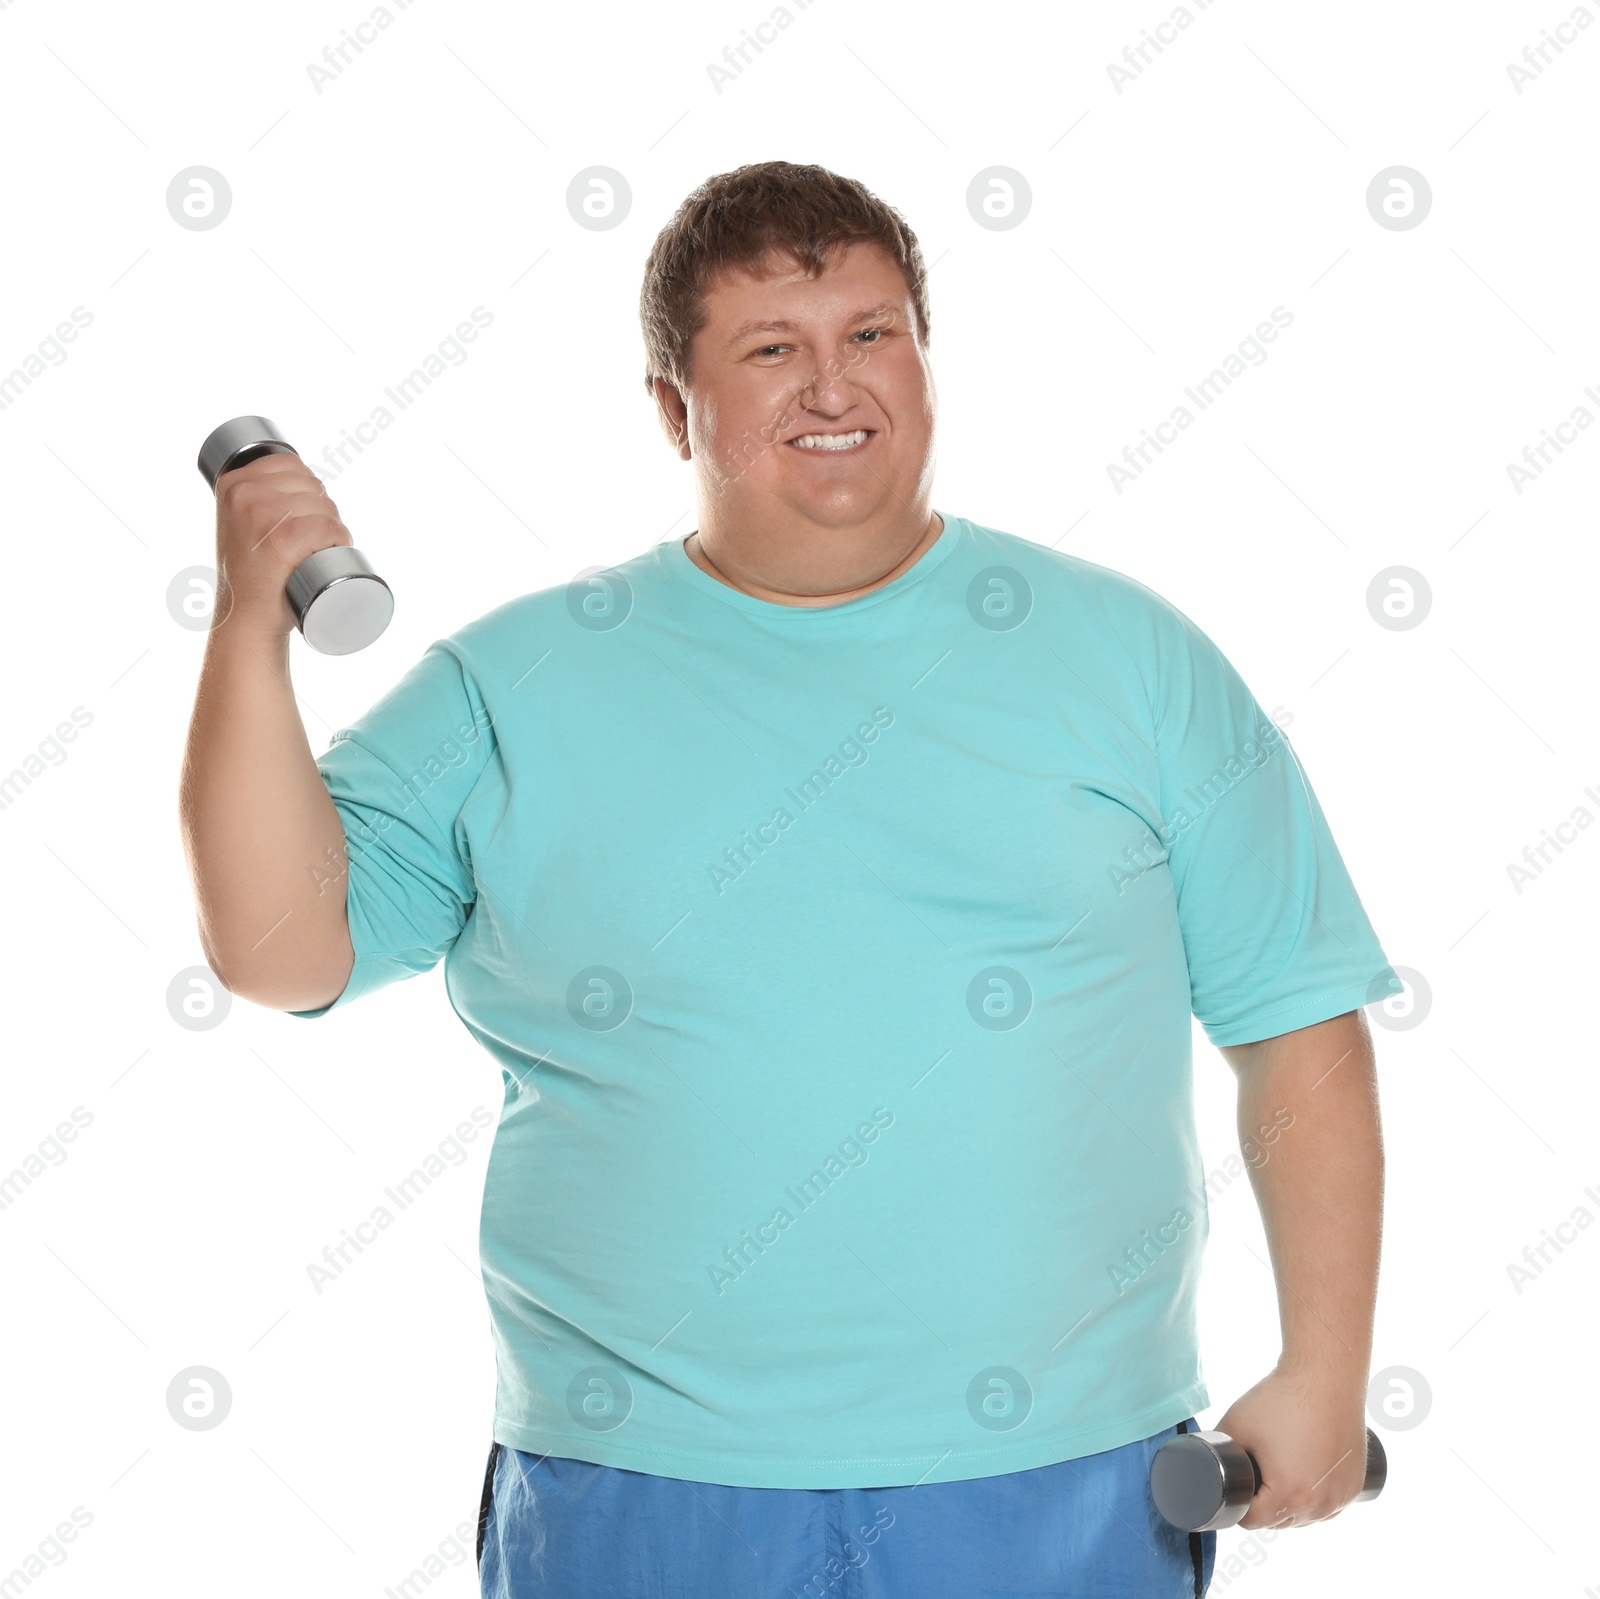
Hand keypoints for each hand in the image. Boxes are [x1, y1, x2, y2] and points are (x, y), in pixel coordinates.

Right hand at [211, 451, 351, 642]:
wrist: (247, 620)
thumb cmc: (254, 575)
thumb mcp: (242, 523)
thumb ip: (257, 496)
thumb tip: (301, 476)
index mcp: (232, 483)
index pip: (292, 464)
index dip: (309, 492)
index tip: (300, 520)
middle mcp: (244, 493)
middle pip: (312, 485)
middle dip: (323, 512)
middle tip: (308, 544)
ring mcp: (262, 514)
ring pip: (326, 506)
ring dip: (334, 530)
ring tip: (313, 553)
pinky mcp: (283, 538)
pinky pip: (329, 526)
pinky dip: (339, 540)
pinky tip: (326, 555)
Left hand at [1213, 1363, 1369, 1528]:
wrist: (1324, 1377)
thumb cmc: (1281, 1399)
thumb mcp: (1236, 1424)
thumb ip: (1218, 1450)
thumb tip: (1205, 1462)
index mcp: (1289, 1496)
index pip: (1254, 1521)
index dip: (1237, 1507)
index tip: (1234, 1490)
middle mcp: (1320, 1505)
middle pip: (1280, 1522)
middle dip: (1264, 1506)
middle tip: (1255, 1476)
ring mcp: (1341, 1497)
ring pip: (1306, 1517)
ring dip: (1290, 1506)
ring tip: (1279, 1473)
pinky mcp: (1354, 1485)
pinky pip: (1328, 1506)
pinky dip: (1314, 1499)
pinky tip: (1304, 1478)